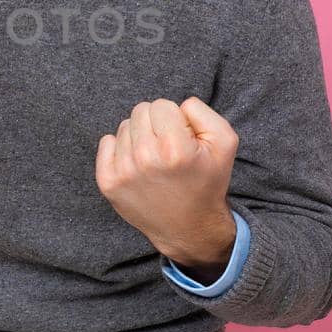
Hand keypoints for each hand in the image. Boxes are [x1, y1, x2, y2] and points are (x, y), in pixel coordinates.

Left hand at [95, 97, 239, 266]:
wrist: (189, 227)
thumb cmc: (207, 182)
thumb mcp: (224, 143)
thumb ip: (202, 112)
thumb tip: (176, 105)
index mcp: (175, 148)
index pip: (162, 104)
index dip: (175, 118)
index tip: (182, 138)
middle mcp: (146, 159)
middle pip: (140, 111)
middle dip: (156, 124)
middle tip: (168, 148)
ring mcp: (123, 172)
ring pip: (124, 126)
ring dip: (140, 137)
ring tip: (155, 160)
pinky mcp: (108, 182)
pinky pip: (106, 142)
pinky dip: (120, 149)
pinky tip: (137, 164)